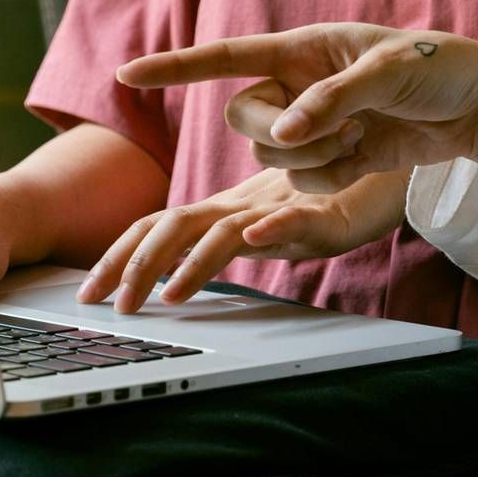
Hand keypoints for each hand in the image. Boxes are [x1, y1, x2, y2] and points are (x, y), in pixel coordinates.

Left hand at [76, 168, 410, 316]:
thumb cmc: (330, 200)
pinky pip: (294, 218)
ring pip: (224, 228)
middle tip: (109, 304)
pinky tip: (256, 240)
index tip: (90, 291)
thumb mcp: (270, 232)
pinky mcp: (323, 212)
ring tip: (168, 296)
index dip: (120, 254)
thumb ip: (232, 245)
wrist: (388, 172)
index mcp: (226, 210)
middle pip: (173, 225)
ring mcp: (279, 207)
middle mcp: (242, 206)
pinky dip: (273, 228)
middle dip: (133, 263)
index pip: (158, 227)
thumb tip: (185, 274)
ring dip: (191, 262)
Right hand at [117, 24, 477, 197]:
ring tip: (364, 133)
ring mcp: (311, 125)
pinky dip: (332, 176)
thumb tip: (285, 131)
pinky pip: (302, 182)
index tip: (128, 74)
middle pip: (244, 122)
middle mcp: (296, 86)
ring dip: (315, 156)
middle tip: (339, 125)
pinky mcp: (331, 160)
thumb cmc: (439, 70)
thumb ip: (331, 99)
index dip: (176, 67)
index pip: (226, 57)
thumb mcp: (388, 73)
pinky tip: (370, 152)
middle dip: (282, 134)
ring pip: (272, 157)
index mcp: (301, 48)